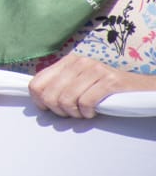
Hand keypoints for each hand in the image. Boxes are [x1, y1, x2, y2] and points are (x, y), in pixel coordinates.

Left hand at [28, 53, 155, 118]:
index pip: (36, 83)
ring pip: (66, 100)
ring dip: (74, 113)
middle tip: (69, 113)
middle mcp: (79, 62)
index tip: (48, 109)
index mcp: (67, 61)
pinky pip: (86, 103)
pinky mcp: (109, 81)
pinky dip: (87, 112)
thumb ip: (59, 85)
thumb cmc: (104, 88)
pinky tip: (92, 111)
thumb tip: (38, 98)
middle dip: (58, 110)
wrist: (138, 87)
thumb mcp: (78, 81)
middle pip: (50, 95)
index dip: (39, 101)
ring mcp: (95, 70)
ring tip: (82, 112)